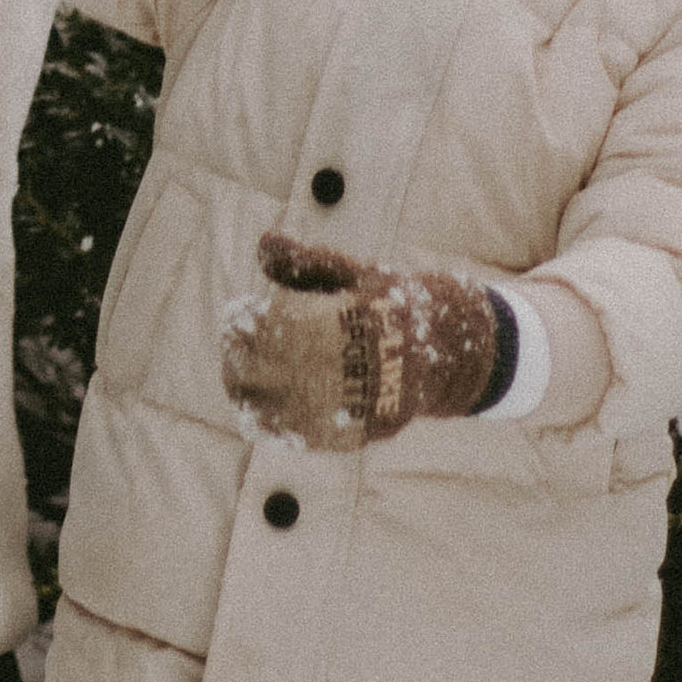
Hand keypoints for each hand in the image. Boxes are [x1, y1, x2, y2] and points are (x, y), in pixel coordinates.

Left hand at [219, 233, 499, 448]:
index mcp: (355, 322)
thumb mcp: (356, 273)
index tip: (237, 312)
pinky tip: (262, 411)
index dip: (248, 323)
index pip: (280, 329)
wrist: (450, 352)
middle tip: (231, 348)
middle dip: (242, 360)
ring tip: (238, 379)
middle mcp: (359, 367)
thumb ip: (308, 262)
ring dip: (253, 396)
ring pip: (286, 411)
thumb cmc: (393, 303)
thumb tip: (263, 243)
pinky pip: (308, 437)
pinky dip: (279, 426)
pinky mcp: (362, 431)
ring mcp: (360, 404)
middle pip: (275, 373)